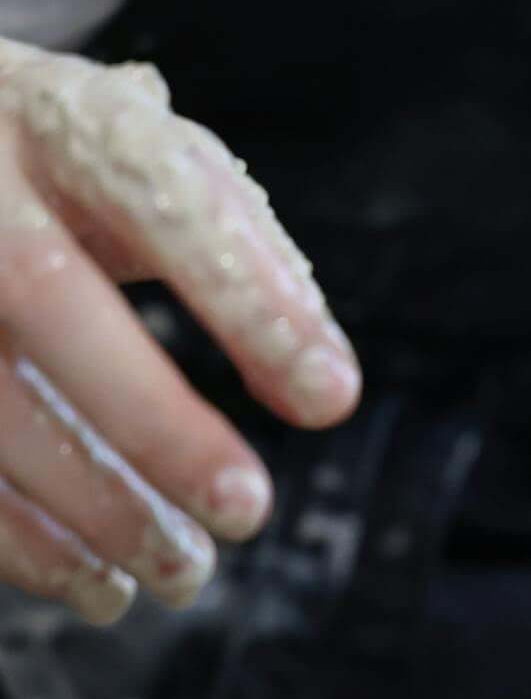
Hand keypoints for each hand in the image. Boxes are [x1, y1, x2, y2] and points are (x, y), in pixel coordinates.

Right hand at [0, 39, 360, 623]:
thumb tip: (320, 390)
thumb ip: (240, 259)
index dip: (252, 298)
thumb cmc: (63, 170)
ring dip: (92, 505)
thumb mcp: (144, 169)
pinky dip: (21, 541)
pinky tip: (95, 581)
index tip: (331, 396)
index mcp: (62, 116)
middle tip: (248, 508)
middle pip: (47, 298)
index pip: (168, 195)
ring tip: (186, 570)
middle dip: (154, 420)